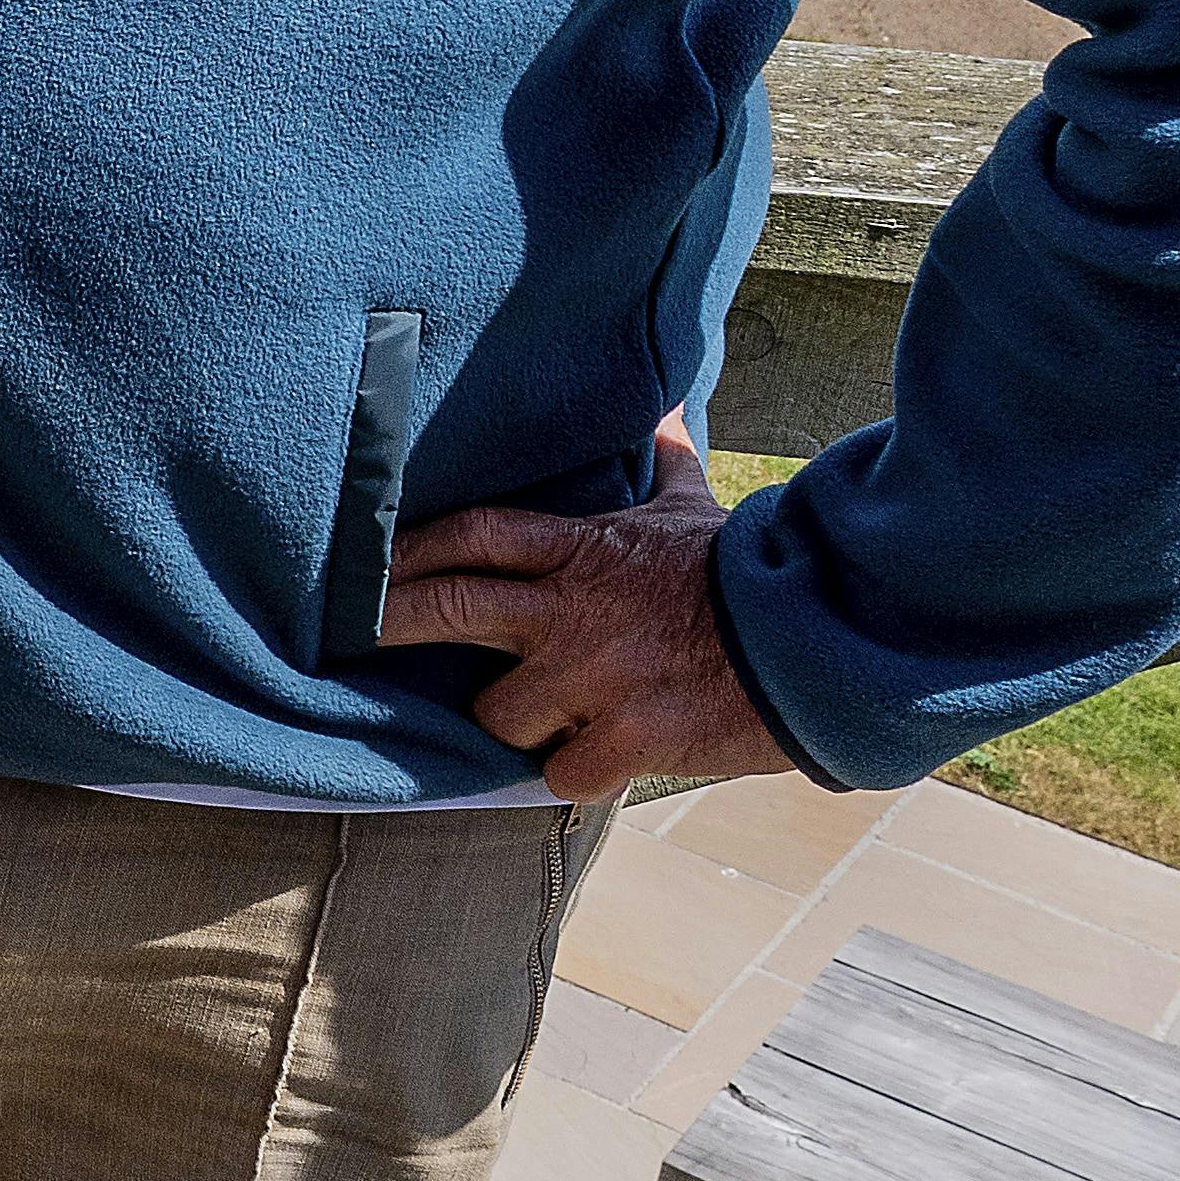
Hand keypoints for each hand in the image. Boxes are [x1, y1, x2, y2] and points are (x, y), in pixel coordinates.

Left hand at [374, 418, 800, 801]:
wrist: (824, 641)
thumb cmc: (748, 575)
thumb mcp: (694, 510)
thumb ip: (666, 462)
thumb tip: (665, 407)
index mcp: (582, 552)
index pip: (471, 536)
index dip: (411, 548)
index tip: (368, 562)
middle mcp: (572, 613)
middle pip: (445, 609)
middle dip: (390, 622)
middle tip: (355, 634)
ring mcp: (594, 679)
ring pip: (498, 713)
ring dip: (517, 721)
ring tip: (552, 716)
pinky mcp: (627, 740)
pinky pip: (560, 774)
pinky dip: (573, 773)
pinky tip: (597, 761)